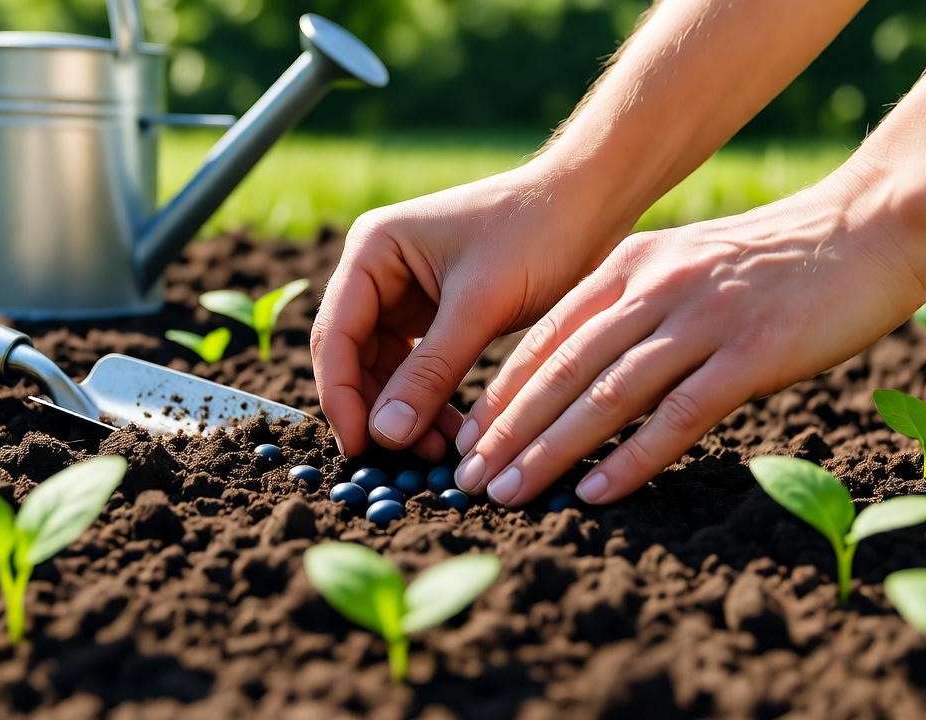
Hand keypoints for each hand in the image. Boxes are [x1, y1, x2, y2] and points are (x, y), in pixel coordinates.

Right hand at [312, 162, 623, 459]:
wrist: (590, 203)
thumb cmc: (536, 234)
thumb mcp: (480, 306)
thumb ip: (430, 371)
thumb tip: (384, 435)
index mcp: (372, 250)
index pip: (335, 334)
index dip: (342, 397)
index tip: (362, 448)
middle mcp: (378, 270)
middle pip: (353, 356)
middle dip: (377, 410)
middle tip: (405, 461)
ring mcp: (405, 293)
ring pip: (385, 369)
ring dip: (404, 412)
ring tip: (437, 452)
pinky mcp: (435, 314)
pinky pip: (418, 368)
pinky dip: (430, 400)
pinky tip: (452, 432)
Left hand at [454, 173, 925, 504]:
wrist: (864, 227)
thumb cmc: (770, 259)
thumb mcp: (682, 264)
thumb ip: (632, 307)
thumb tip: (579, 370)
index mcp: (630, 266)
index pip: (546, 336)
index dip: (502, 391)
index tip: (466, 437)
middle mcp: (654, 288)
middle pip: (561, 370)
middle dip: (507, 430)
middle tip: (468, 478)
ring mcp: (701, 319)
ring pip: (605, 394)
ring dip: (549, 450)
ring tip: (509, 492)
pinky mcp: (751, 352)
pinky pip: (677, 415)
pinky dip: (630, 458)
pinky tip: (594, 492)